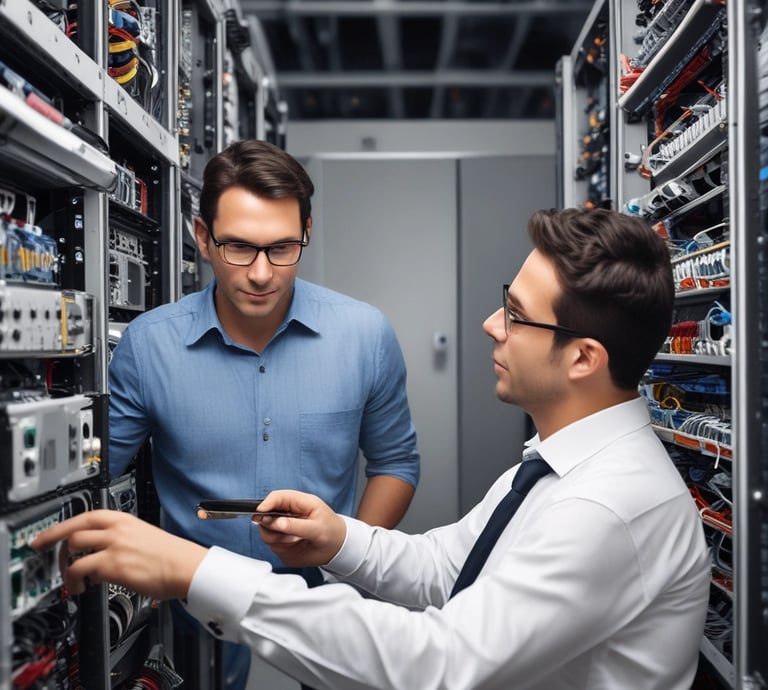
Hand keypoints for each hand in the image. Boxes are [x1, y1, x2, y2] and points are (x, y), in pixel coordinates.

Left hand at [31, 510, 206, 599]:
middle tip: (52, 560)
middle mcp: (116, 529)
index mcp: (124, 520)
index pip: (84, 516)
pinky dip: (75, 581)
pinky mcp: (113, 565)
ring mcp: (114, 545)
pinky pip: (81, 570)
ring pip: (72, 549)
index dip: (59, 527)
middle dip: (56, 548)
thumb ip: (120, 540)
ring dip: (66, 567)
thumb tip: (100, 554)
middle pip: (72, 531)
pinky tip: (83, 588)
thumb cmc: (170, 556)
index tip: (45, 536)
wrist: (185, 566)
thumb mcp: (143, 536)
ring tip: (73, 581)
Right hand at [254, 490, 346, 566]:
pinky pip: (273, 546)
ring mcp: (284, 528)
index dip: (266, 503)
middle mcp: (288, 513)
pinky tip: (295, 546)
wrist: (338, 549)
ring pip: (266, 532)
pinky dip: (281, 548)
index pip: (277, 497)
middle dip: (269, 525)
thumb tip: (275, 522)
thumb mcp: (317, 528)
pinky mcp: (282, 542)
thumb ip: (295, 525)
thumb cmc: (332, 532)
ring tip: (295, 541)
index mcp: (299, 502)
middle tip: (283, 534)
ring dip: (276, 539)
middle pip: (265, 515)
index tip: (260, 513)